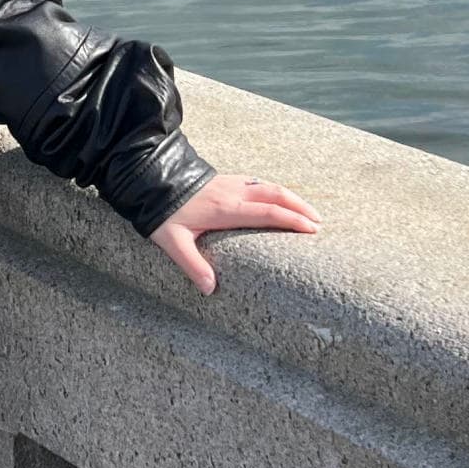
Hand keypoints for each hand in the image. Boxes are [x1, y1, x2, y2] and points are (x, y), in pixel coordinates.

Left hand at [149, 175, 319, 293]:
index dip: (292, 220)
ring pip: (269, 186)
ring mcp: (231, 183)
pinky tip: (279, 199)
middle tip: (318, 223)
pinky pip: (258, 183)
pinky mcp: (226, 180)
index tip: (312, 230)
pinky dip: (275, 191)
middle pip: (277, 195)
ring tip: (307, 212)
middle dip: (301, 208)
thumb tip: (210, 289)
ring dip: (291, 197)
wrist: (150, 178)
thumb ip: (193, 265)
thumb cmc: (162, 211)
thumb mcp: (173, 241)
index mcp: (226, 209)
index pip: (268, 213)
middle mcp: (234, 193)